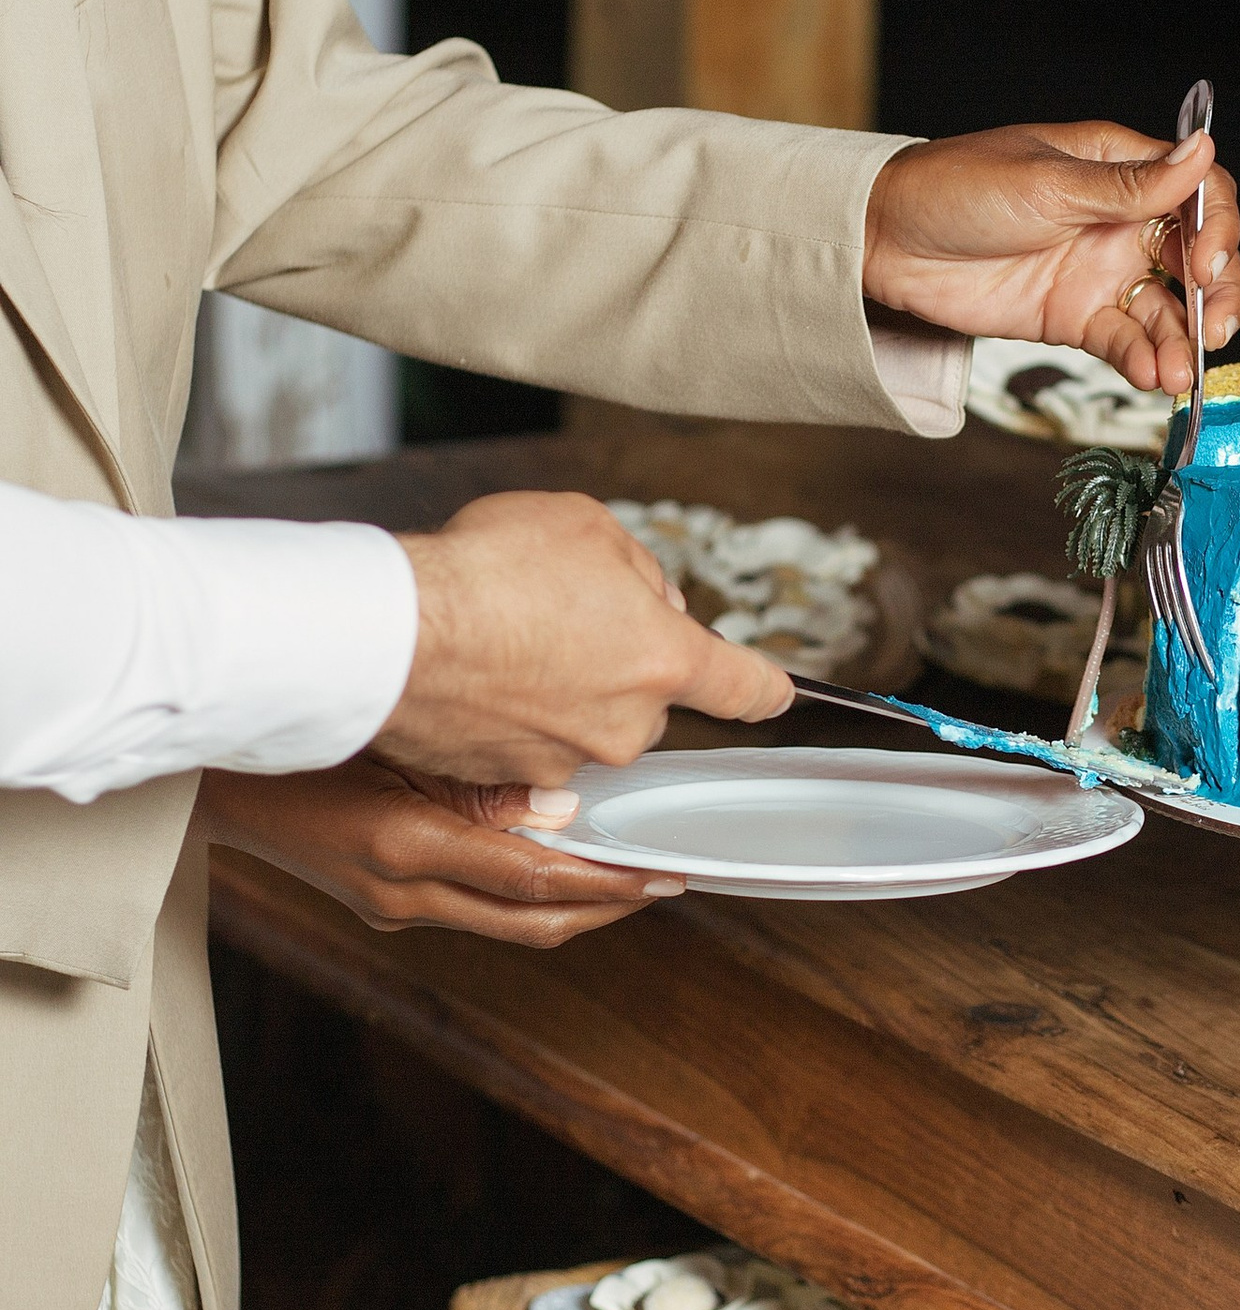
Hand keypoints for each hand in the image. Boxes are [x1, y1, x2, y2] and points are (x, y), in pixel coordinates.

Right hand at [200, 758, 677, 947]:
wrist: (210, 773)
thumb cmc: (300, 734)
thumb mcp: (395, 739)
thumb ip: (481, 780)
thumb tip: (564, 811)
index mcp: (406, 846)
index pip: (536, 882)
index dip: (611, 884)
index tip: (666, 873)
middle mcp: (402, 892)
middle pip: (534, 923)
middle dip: (608, 907)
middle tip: (665, 880)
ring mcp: (391, 906)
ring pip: (509, 923)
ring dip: (574, 905)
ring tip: (628, 873)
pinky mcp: (384, 903)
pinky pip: (478, 907)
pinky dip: (527, 893)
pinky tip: (558, 861)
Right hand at [384, 490, 791, 784]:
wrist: (392, 633)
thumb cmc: (486, 571)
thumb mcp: (585, 526)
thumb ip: (635, 569)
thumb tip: (648, 600)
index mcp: (664, 661)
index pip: (742, 684)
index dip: (764, 687)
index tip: (777, 692)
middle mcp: (623, 725)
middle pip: (643, 700)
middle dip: (615, 664)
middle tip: (558, 616)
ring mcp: (563, 762)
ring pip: (580, 725)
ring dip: (555, 691)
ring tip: (500, 640)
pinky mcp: (506, 783)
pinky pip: (523, 746)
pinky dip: (505, 717)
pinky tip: (472, 674)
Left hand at [862, 120, 1239, 393]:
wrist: (886, 242)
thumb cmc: (957, 188)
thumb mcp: (1047, 184)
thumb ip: (1130, 184)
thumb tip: (1201, 150)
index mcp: (1121, 168)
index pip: (1199, 193)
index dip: (1216, 228)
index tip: (1204, 263)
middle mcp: (1121, 219)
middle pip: (1198, 258)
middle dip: (1216, 296)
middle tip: (1214, 331)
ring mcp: (1101, 271)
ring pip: (1167, 309)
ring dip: (1180, 342)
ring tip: (1176, 373)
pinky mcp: (1075, 318)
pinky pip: (1125, 341)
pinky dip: (1143, 360)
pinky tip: (1148, 375)